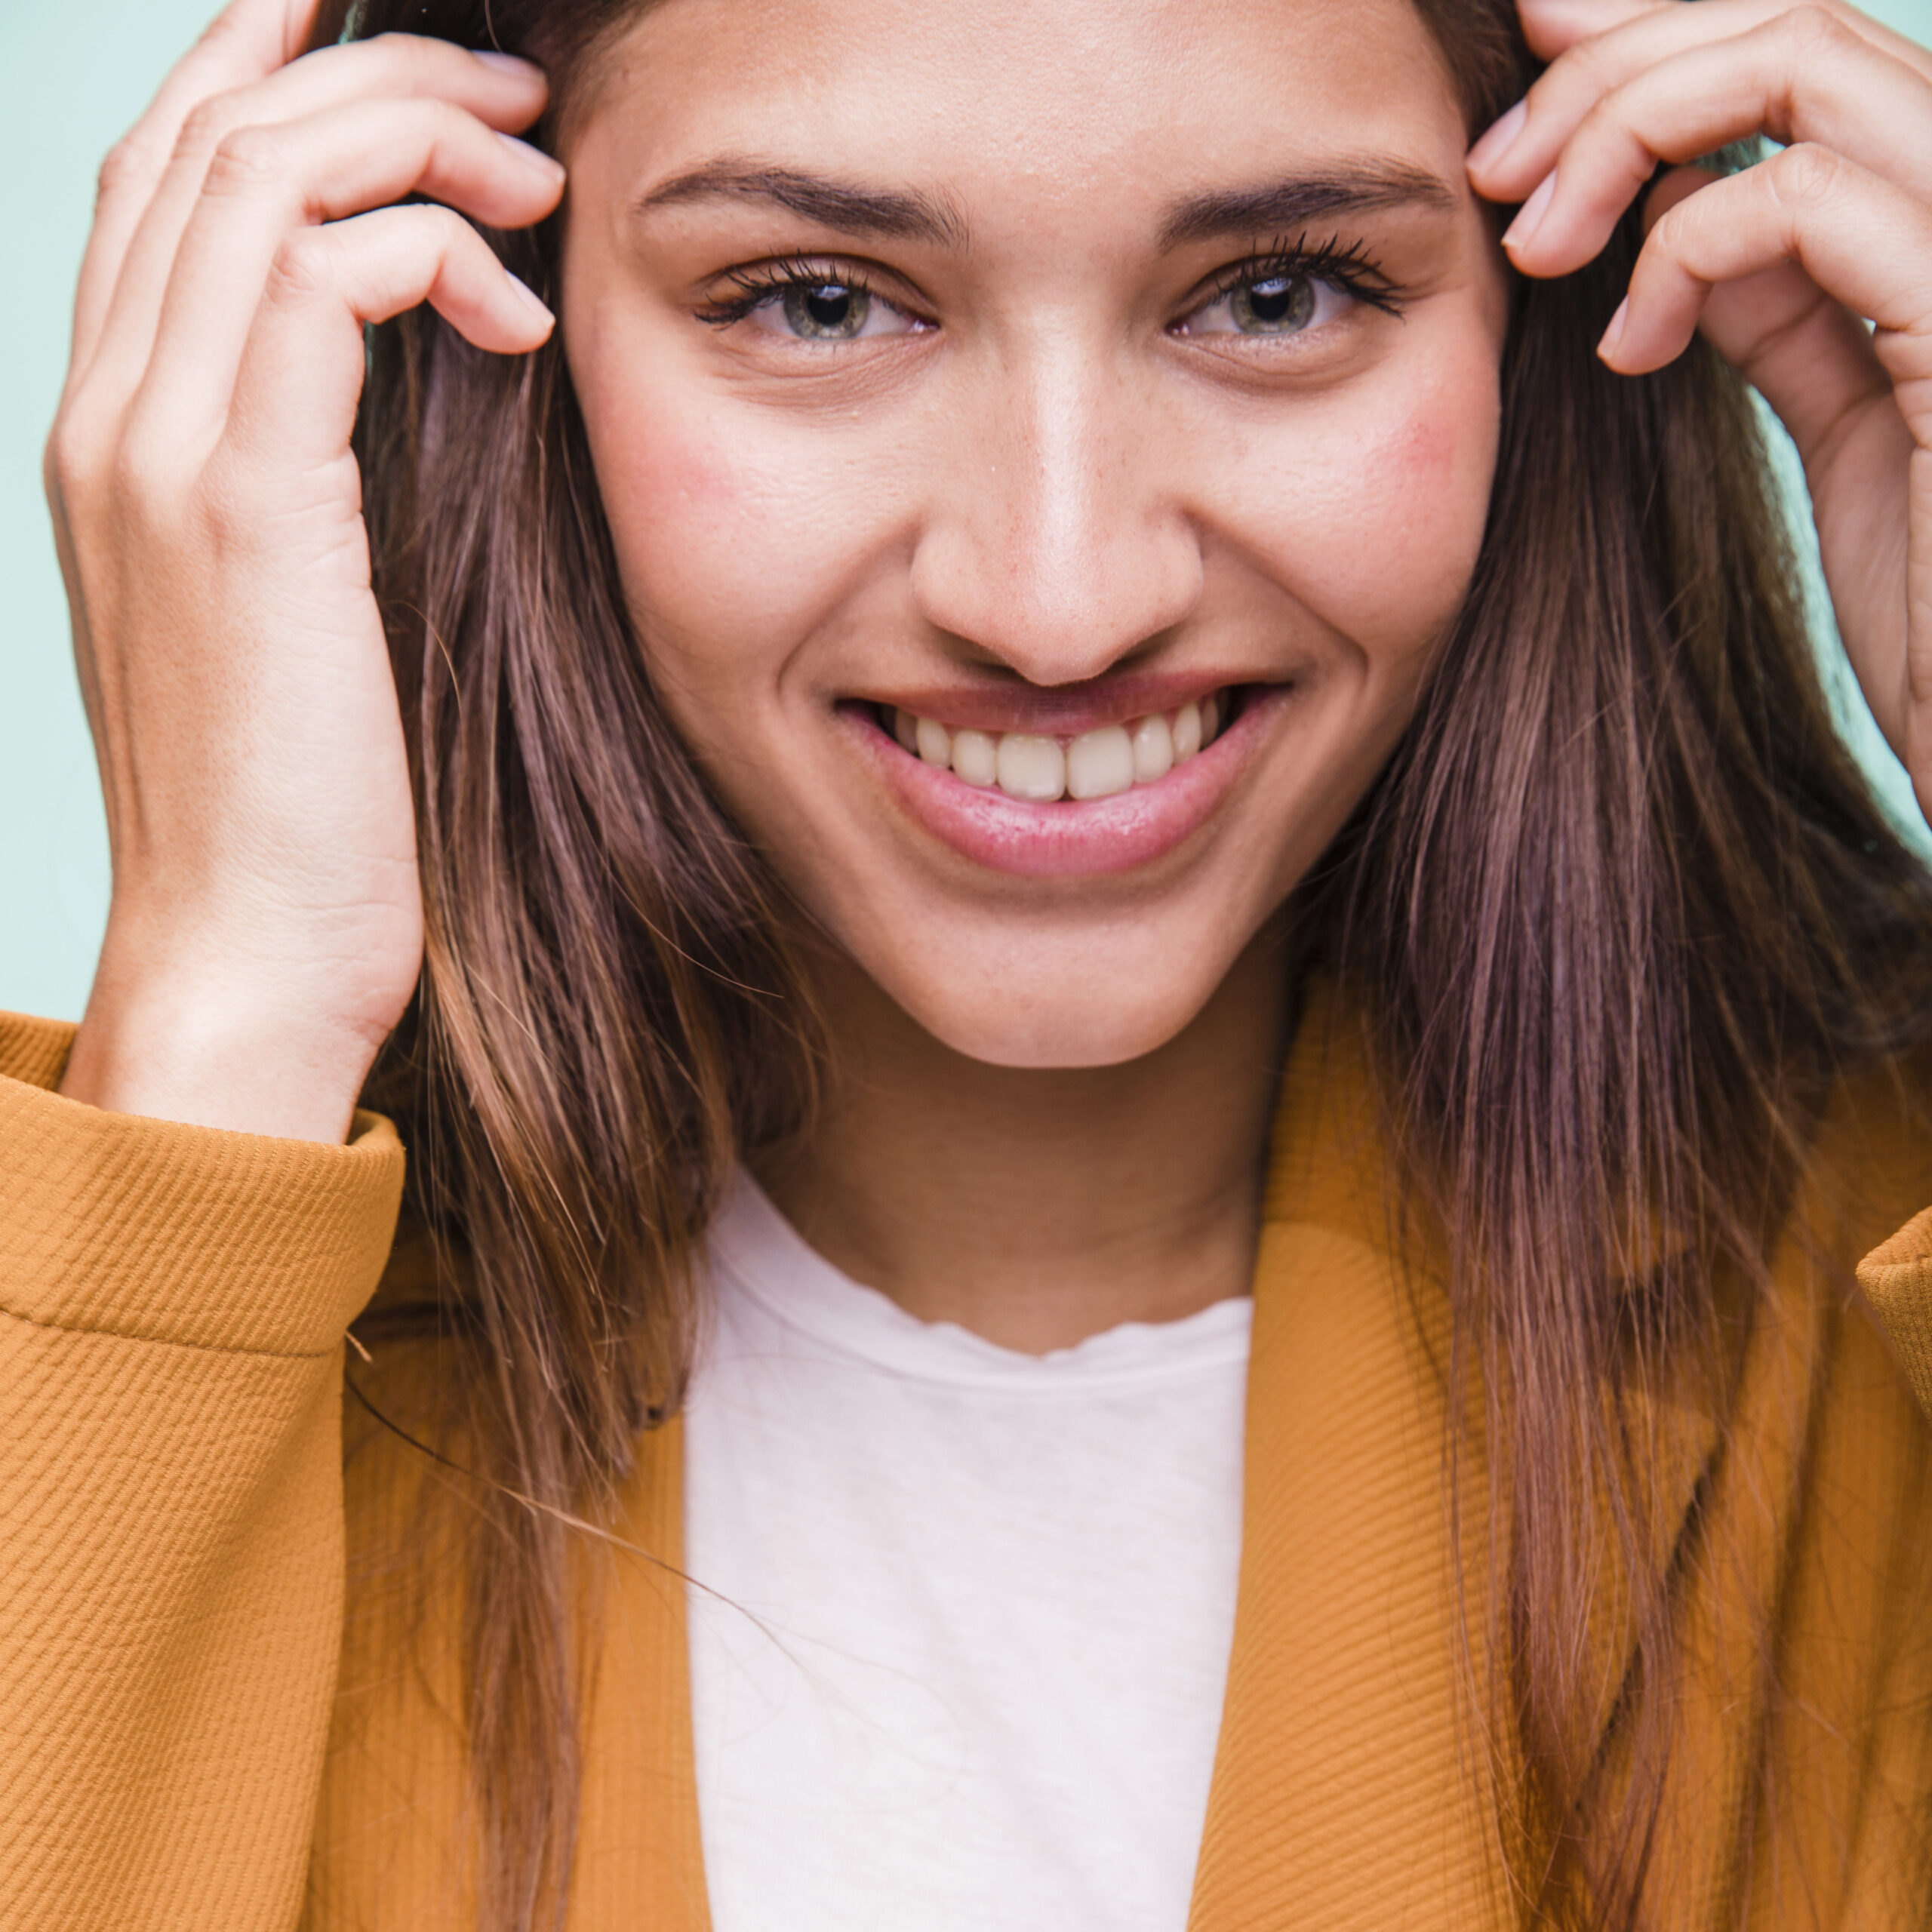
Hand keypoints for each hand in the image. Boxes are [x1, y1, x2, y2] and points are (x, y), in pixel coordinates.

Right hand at [46, 0, 563, 1140]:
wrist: (248, 951)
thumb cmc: (300, 811)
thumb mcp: (292, 619)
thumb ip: (305, 483)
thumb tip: (405, 386)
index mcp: (114, 437)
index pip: (159, 186)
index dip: (260, 78)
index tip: (385, 46)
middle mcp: (107, 417)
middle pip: (204, 139)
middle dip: (365, 73)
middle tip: (510, 91)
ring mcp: (154, 450)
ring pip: (259, 176)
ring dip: (415, 137)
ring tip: (538, 176)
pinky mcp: (243, 502)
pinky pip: (319, 277)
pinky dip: (429, 249)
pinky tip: (517, 319)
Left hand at [1465, 0, 1931, 822]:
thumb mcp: (1852, 425)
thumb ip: (1794, 312)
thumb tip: (1689, 222)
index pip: (1809, 46)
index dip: (1662, 29)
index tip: (1535, 61)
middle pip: (1792, 20)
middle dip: (1617, 67)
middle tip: (1501, 165)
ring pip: (1800, 62)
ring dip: (1627, 131)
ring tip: (1540, 245)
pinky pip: (1802, 201)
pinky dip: (1683, 250)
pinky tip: (1632, 345)